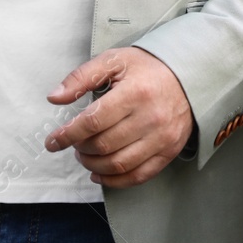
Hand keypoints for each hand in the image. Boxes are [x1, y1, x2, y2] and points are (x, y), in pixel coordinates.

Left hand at [45, 46, 193, 187]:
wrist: (190, 75)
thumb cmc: (148, 68)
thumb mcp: (114, 61)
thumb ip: (82, 77)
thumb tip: (54, 97)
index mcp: (135, 92)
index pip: (93, 121)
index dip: (67, 135)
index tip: (52, 141)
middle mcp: (151, 118)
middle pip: (103, 146)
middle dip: (79, 148)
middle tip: (74, 143)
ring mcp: (162, 137)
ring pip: (117, 165)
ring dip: (92, 165)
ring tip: (85, 155)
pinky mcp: (169, 151)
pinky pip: (138, 176)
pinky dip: (114, 181)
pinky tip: (99, 173)